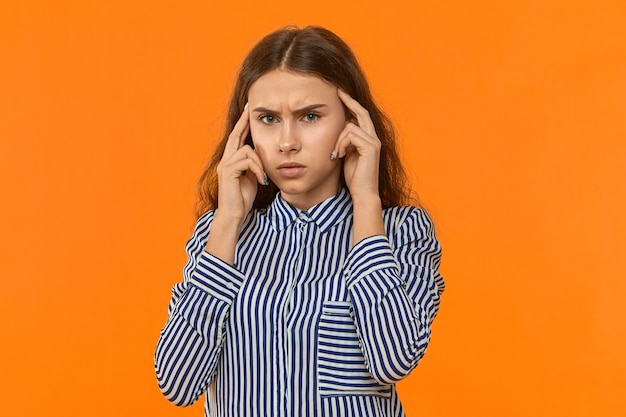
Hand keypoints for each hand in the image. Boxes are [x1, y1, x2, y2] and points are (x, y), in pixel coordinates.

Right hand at [215, 105, 265, 224]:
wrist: (233, 215)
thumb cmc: (242, 200)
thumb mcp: (251, 179)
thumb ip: (253, 167)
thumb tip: (259, 159)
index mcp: (231, 162)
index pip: (236, 140)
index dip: (242, 126)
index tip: (248, 114)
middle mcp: (225, 161)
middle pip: (235, 136)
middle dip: (243, 123)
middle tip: (250, 111)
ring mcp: (225, 166)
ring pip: (247, 150)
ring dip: (260, 162)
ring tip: (263, 177)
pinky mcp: (228, 172)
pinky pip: (247, 161)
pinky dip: (257, 170)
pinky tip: (261, 181)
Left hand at [333, 90, 380, 201]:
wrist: (363, 193)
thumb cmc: (354, 177)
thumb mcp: (347, 154)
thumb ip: (345, 141)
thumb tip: (338, 128)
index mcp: (369, 138)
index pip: (360, 115)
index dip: (351, 104)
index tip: (340, 94)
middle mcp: (374, 137)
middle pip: (361, 112)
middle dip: (348, 101)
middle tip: (337, 91)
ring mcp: (374, 142)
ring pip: (350, 126)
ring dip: (338, 139)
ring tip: (336, 153)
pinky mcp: (370, 147)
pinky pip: (350, 135)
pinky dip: (341, 144)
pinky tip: (338, 155)